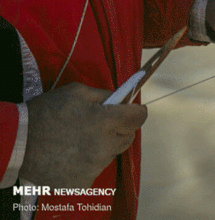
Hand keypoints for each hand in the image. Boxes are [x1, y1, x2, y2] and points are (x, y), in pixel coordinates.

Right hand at [19, 82, 146, 187]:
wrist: (18, 143)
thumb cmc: (46, 113)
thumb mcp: (77, 92)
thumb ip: (104, 95)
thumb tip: (122, 99)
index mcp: (106, 121)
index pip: (138, 117)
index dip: (136, 111)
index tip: (132, 110)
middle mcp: (105, 145)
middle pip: (128, 137)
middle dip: (120, 128)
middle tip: (101, 123)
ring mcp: (95, 166)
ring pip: (112, 153)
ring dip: (103, 145)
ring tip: (80, 139)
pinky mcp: (85, 180)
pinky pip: (96, 168)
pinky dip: (89, 161)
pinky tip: (72, 154)